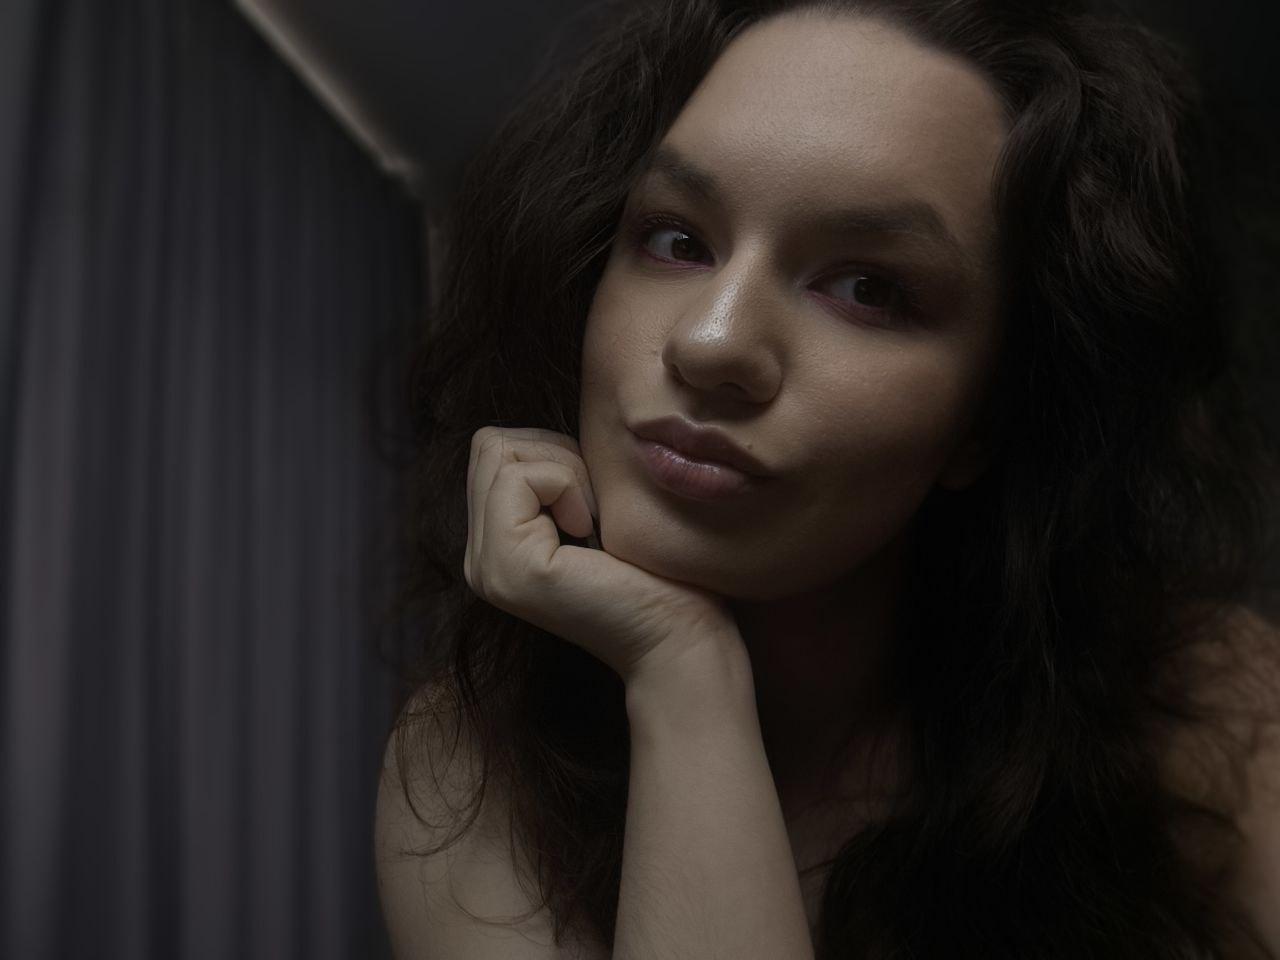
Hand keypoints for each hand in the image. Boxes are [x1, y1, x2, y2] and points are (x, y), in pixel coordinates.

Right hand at [464, 426, 742, 682]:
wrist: (681, 638)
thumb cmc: (657, 573)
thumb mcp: (593, 508)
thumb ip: (554, 477)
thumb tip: (540, 433)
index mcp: (496, 547)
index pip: (492, 450)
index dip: (552, 454)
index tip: (594, 502)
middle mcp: (479, 560)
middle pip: (490, 444)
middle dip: (553, 455)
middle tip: (594, 509)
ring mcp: (487, 568)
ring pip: (499, 452)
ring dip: (563, 469)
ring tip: (592, 522)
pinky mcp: (509, 568)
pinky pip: (520, 476)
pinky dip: (567, 485)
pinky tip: (590, 532)